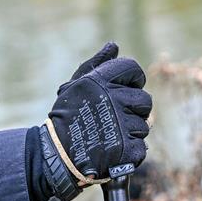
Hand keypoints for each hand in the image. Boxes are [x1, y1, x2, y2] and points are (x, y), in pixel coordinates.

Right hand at [40, 43, 151, 200]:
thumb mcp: (75, 86)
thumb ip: (96, 64)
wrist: (55, 154)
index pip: (133, 69)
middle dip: (135, 109)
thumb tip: (114, 46)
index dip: (133, 80)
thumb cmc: (66, 117)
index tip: (125, 90)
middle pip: (145, 99)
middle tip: (116, 118)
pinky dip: (130, 152)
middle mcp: (112, 99)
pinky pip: (141, 146)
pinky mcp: (125, 149)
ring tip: (109, 136)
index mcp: (100, 81)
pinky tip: (114, 150)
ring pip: (144, 125)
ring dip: (131, 132)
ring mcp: (120, 124)